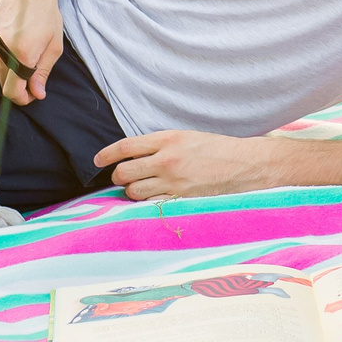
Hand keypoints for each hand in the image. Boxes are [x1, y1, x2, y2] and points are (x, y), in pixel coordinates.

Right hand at [0, 0, 63, 104]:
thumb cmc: (45, 13)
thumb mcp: (54, 45)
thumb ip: (43, 72)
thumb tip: (36, 94)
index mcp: (21, 54)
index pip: (12, 92)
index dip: (23, 98)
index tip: (32, 93)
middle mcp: (0, 49)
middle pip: (3, 83)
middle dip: (19, 83)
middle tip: (33, 71)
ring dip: (8, 69)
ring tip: (23, 50)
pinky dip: (0, 56)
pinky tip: (12, 42)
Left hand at [93, 130, 284, 199]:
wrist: (244, 164)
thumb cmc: (216, 149)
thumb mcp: (186, 137)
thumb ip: (160, 145)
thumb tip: (134, 155)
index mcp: (168, 139)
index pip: (125, 147)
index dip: (106, 155)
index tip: (97, 161)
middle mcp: (167, 159)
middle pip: (124, 171)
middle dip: (118, 176)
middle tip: (122, 178)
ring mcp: (173, 181)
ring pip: (134, 191)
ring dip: (132, 191)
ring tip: (140, 188)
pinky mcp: (181, 198)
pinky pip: (151, 204)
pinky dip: (146, 203)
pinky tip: (152, 199)